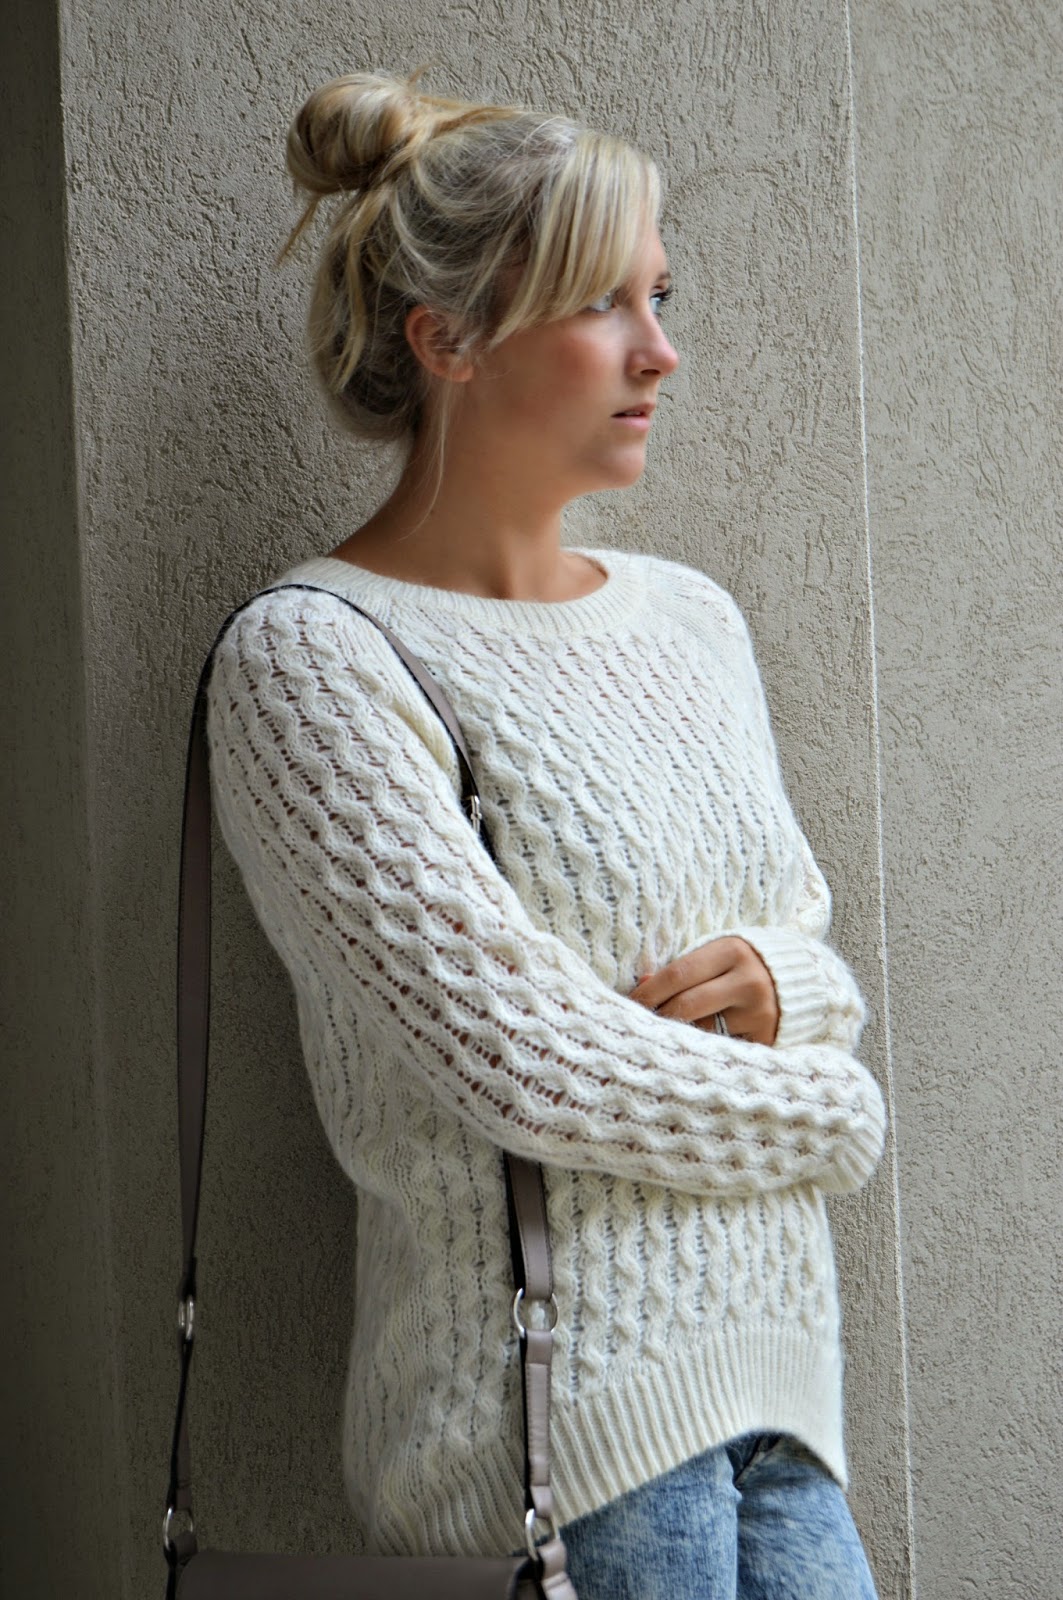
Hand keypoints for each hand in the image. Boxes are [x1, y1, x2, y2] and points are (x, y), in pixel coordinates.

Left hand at [629, 936, 779, 1045]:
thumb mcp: (716, 954)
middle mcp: (748, 982)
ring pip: (701, 1032)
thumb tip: (641, 983)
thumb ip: (682, 967)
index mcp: (731, 951)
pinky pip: (722, 1049)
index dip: (648, 992)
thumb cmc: (742, 963)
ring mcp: (759, 1013)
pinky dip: (703, 1049)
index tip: (627, 1004)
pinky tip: (689, 1051)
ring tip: (659, 1038)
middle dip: (656, 1018)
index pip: (678, 974)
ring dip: (677, 1036)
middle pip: (687, 1006)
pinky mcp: (766, 1039)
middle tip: (634, 1026)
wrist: (802, 978)